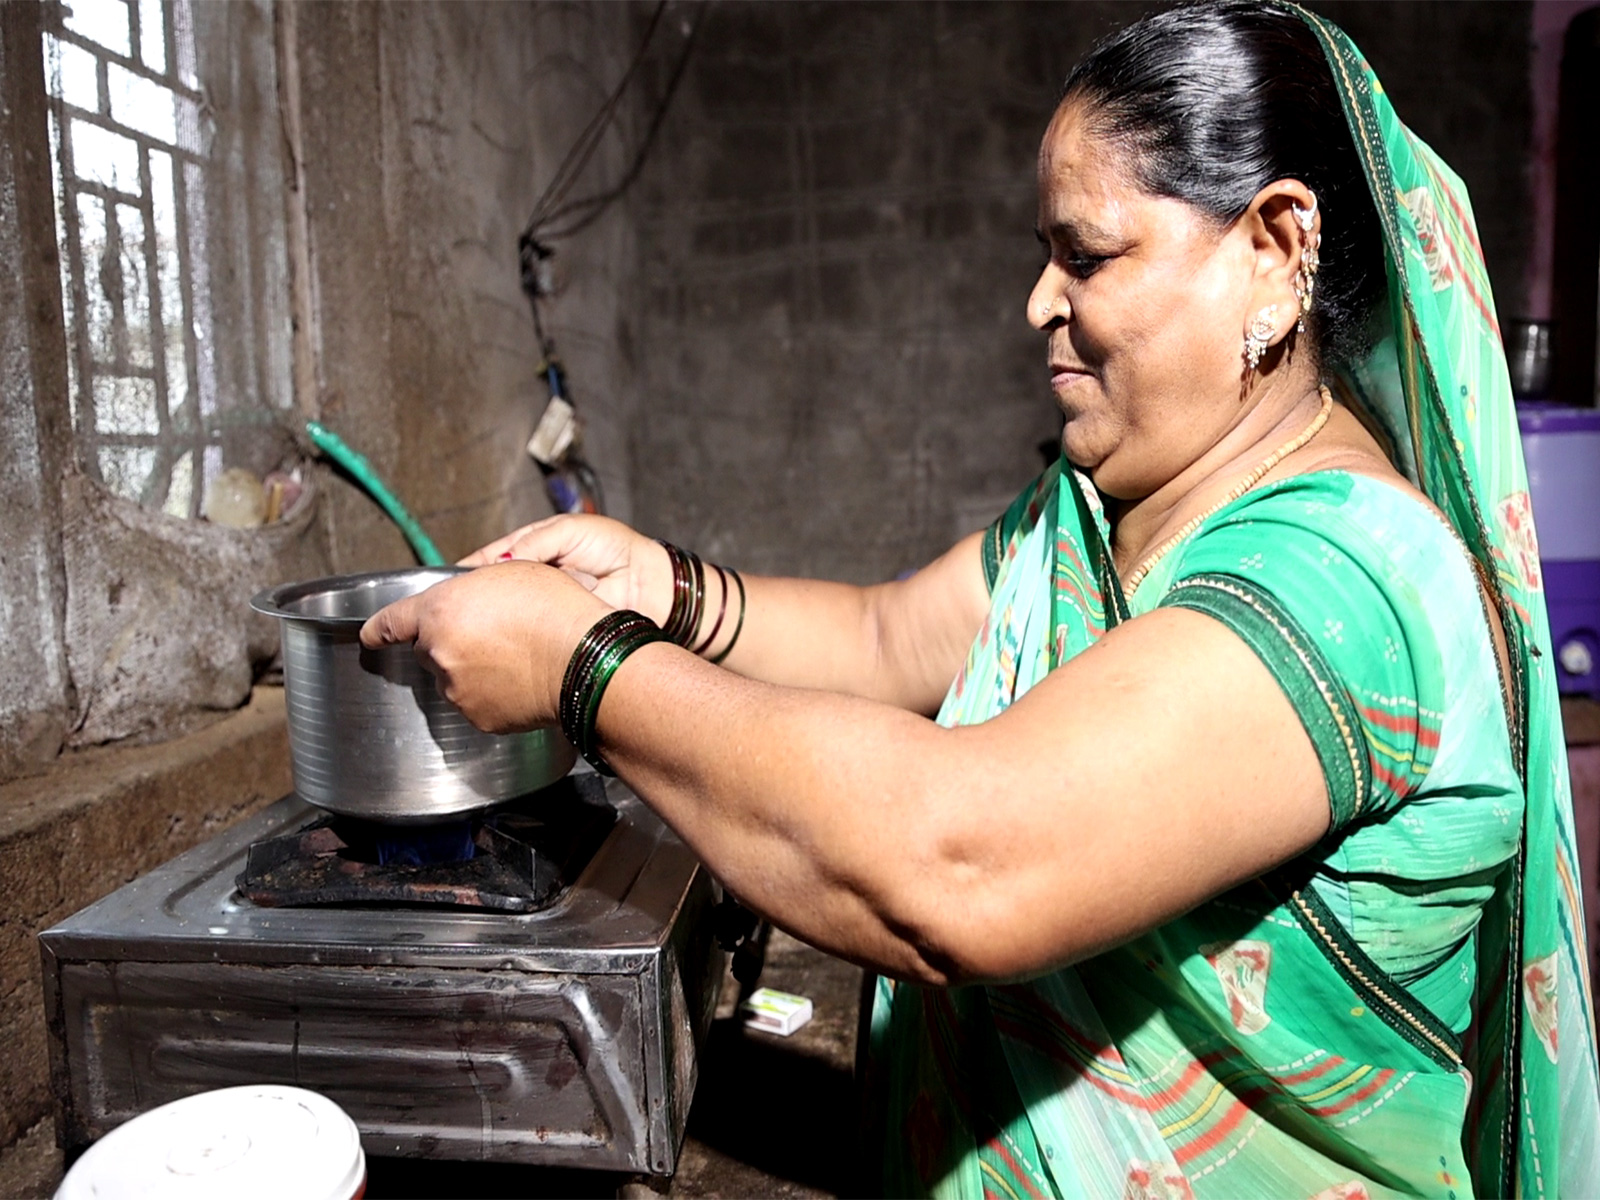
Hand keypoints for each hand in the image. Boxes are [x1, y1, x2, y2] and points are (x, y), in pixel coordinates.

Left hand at [359, 561, 609, 732]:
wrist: (584, 658)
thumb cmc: (555, 610)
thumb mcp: (510, 573)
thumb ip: (471, 589)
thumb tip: (464, 604)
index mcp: (440, 611)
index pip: (391, 622)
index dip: (378, 628)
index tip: (371, 635)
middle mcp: (439, 653)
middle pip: (432, 650)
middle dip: (453, 643)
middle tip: (496, 634)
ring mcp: (457, 690)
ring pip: (455, 679)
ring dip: (474, 669)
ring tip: (517, 657)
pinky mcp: (479, 717)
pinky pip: (478, 703)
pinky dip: (494, 694)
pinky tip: (522, 679)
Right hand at [460, 514, 672, 625]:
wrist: (649, 582)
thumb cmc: (614, 548)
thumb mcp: (571, 530)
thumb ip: (534, 542)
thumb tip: (502, 562)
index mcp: (530, 548)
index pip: (488, 558)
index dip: (468, 570)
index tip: (446, 583)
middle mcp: (531, 578)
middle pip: (492, 589)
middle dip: (476, 597)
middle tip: (460, 606)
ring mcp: (541, 605)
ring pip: (506, 612)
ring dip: (498, 616)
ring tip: (480, 621)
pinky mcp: (553, 627)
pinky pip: (528, 631)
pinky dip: (520, 633)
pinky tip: (508, 637)